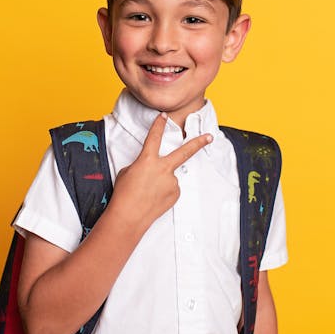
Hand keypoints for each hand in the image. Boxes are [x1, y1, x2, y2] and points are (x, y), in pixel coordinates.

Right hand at [107, 113, 211, 233]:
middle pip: (185, 152)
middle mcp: (163, 168)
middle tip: (210, 137)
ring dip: (161, 182)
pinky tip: (154, 198)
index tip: (164, 117)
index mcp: (147, 160)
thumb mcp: (128, 172)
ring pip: (170, 176)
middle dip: (199, 143)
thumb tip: (155, 169)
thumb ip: (145, 166)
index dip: (159, 125)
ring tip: (148, 193)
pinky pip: (171, 188)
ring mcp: (172, 181)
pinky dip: (163, 192)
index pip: (154, 138)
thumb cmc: (124, 194)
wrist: (129, 216)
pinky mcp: (176, 193)